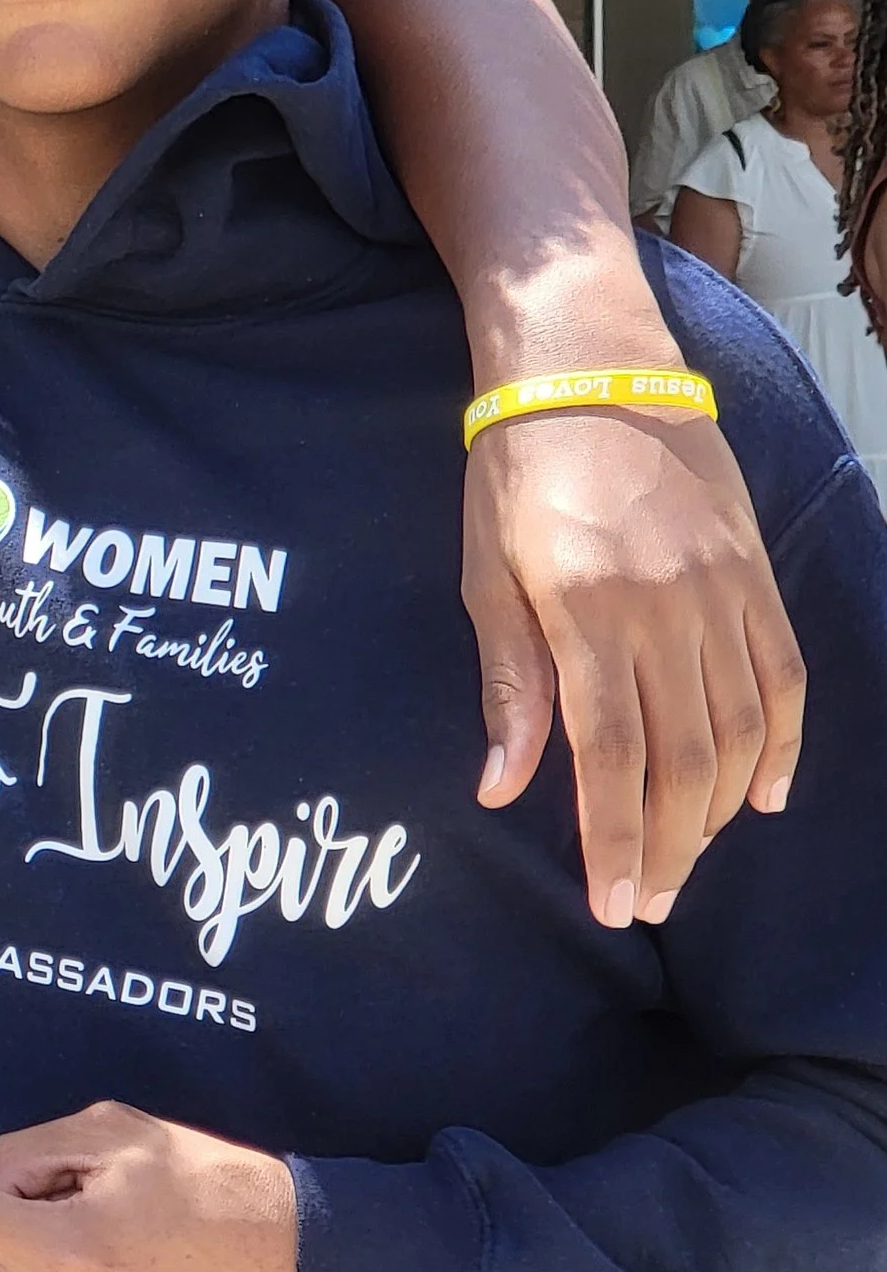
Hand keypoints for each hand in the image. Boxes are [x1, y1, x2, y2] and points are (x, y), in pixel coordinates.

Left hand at [463, 408, 801, 928]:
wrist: (592, 366)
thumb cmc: (517, 471)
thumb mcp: (486, 574)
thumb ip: (508, 684)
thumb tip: (503, 790)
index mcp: (589, 611)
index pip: (613, 759)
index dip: (616, 841)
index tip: (614, 905)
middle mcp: (668, 609)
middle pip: (685, 762)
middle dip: (668, 847)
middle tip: (647, 903)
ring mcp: (723, 591)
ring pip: (742, 731)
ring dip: (719, 811)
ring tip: (688, 860)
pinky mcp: (755, 574)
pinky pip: (784, 675)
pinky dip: (782, 744)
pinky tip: (765, 797)